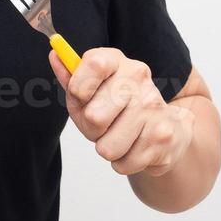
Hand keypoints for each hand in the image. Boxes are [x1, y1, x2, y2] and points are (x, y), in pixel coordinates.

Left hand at [48, 47, 192, 176]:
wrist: (166, 130)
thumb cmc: (118, 109)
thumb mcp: (91, 91)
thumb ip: (71, 78)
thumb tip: (55, 56)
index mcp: (117, 62)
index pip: (94, 64)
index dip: (79, 87)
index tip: (81, 97)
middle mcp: (139, 80)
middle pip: (95, 117)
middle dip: (91, 129)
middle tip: (103, 124)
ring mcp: (154, 107)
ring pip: (108, 147)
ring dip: (108, 148)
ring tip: (119, 136)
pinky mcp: (163, 137)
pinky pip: (123, 164)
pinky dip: (123, 162)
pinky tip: (135, 147)